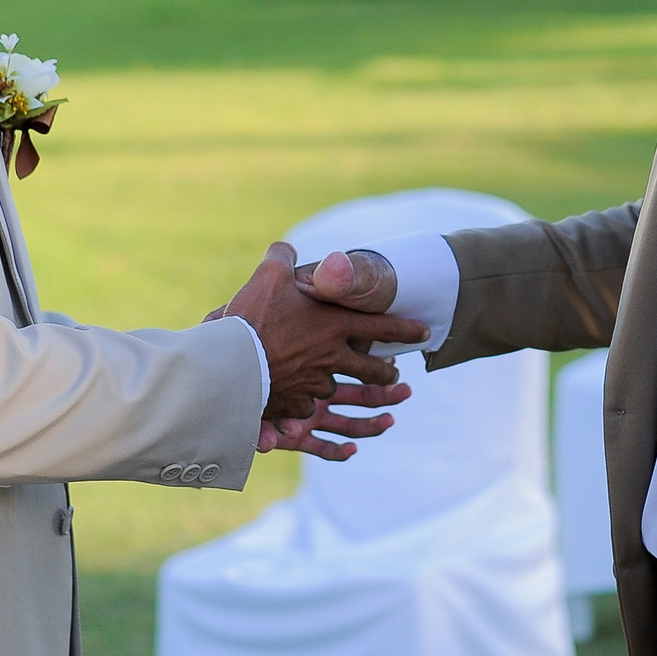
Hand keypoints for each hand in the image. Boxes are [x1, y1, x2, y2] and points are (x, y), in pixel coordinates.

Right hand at [220, 243, 426, 458]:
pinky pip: (306, 406)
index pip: (383, 326)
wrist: (230, 364)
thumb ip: (282, 257)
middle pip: (371, 369)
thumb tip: (285, 249)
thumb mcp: (269, 275)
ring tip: (340, 387)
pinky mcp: (295, 406)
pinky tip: (298, 399)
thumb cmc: (253, 317)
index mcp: (335, 325)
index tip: (426, 332)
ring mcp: (315, 385)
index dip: (407, 329)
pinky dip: (304, 402)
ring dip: (341, 387)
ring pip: (337, 388)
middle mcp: (332, 357)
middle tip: (393, 373)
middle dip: (385, 373)